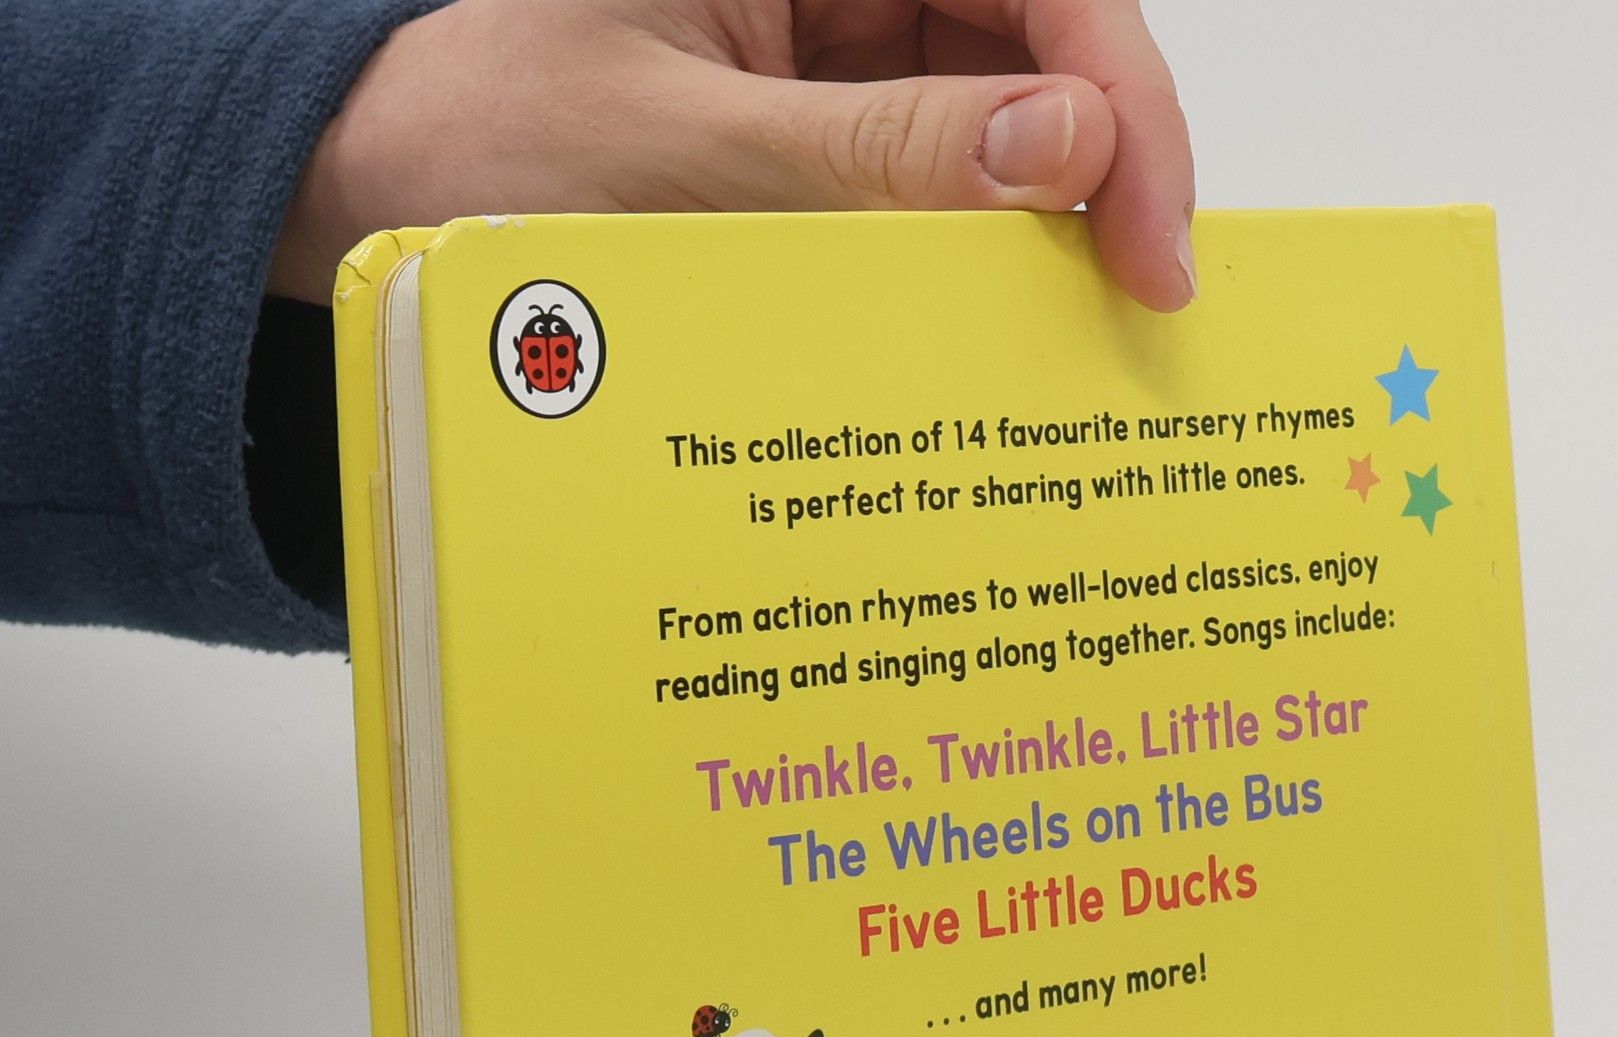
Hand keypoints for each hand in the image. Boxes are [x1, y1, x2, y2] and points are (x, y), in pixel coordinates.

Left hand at [272, 0, 1195, 310]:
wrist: (382, 202)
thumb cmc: (480, 140)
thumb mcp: (682, 151)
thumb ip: (874, 152)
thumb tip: (1066, 147)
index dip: (1117, 90)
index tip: (1149, 226)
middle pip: (1039, 41)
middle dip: (1108, 163)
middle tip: (1141, 299)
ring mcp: (833, 60)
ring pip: (1003, 119)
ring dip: (1051, 220)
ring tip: (1081, 327)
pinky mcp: (821, 142)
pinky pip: (935, 183)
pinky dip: (977, 254)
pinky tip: (999, 321)